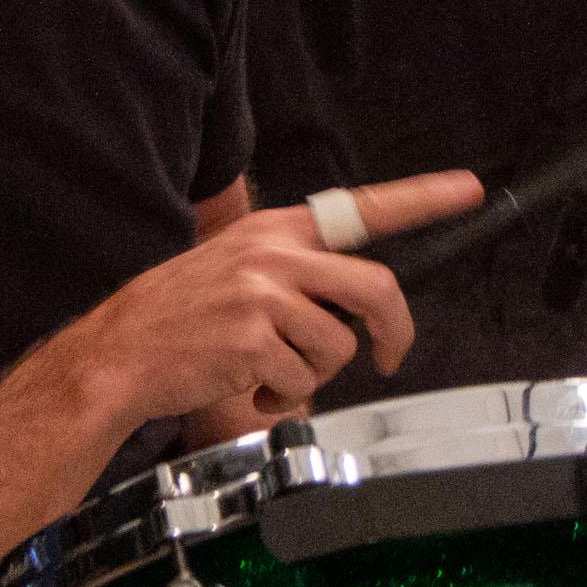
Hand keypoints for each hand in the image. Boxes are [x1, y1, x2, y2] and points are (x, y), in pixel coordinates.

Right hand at [70, 170, 485, 432]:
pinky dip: (282, 397)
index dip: (423, 198)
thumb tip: (354, 305)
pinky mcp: (254, 340)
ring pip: (339, 346)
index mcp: (276, 230)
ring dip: (314, 374)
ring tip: (270, 371)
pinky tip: (250, 386)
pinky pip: (302, 380)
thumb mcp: (236, 266)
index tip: (468, 189)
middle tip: (389, 356)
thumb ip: (295, 271)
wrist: (119, 352)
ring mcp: (264, 296)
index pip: (361, 207)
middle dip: (394, 331)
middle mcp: (274, 254)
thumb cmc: (179, 316)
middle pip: (375, 288)